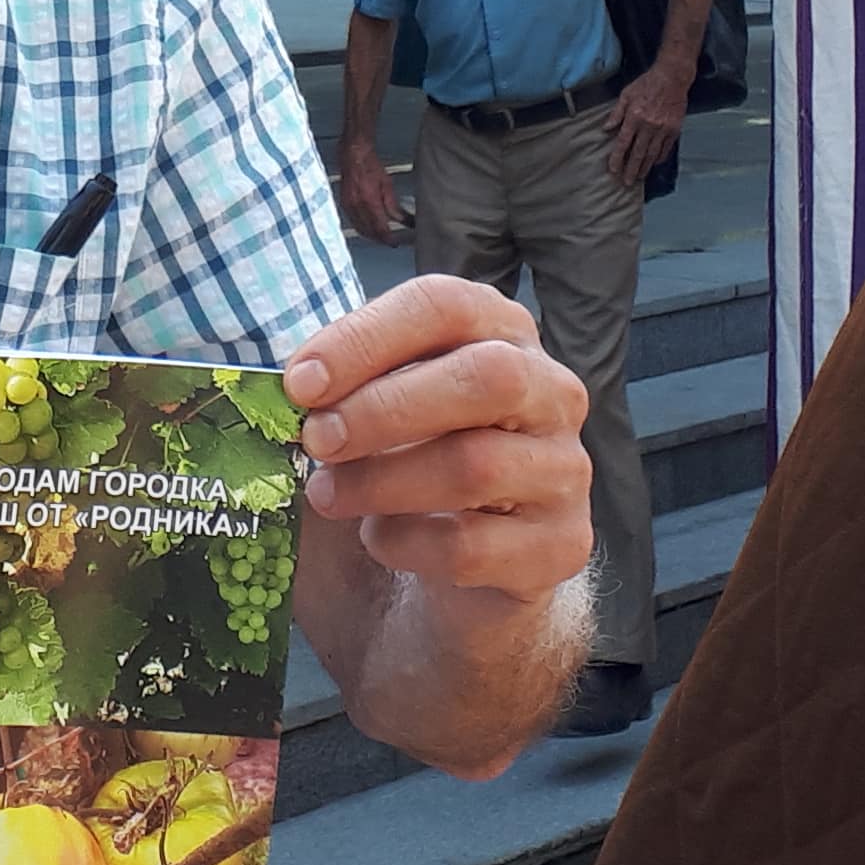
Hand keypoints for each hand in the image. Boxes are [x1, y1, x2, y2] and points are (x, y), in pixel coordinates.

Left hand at [283, 274, 590, 598]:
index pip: (446, 306)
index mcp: (503, 333)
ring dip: (380, 482)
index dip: (367, 338)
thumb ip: (351, 386)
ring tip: (327, 495)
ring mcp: (565, 469)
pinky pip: (471, 545)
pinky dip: (406, 544)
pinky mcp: (561, 544)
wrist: (473, 558)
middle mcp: (551, 391)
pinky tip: (380, 538)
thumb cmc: (420, 456)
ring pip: (475, 466)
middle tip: (315, 439)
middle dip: (383, 409)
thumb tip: (299, 387)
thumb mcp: (387, 404)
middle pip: (485, 377)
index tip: (301, 383)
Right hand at [335, 138, 410, 243]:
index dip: (388, 239)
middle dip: (380, 239)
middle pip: (369, 232)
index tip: (395, 243)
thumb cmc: (370, 165)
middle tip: (390, 241)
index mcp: (369, 202)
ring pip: (360, 229)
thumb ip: (393, 206)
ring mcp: (348, 206)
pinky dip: (362, 228)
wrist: (353, 154)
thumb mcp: (387, 186)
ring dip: (371, 235)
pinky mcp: (344, 204)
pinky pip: (354, 222)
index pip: (380, 229)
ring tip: (381, 236)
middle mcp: (356, 207)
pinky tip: (368, 226)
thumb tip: (403, 220)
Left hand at [603, 63, 690, 187]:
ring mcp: (663, 129)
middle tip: (626, 182)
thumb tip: (606, 128)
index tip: (613, 170)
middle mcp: (648, 125)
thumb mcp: (626, 94)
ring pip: (652, 154)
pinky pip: (666, 148)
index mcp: (634, 117)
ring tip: (639, 177)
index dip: (617, 158)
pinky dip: (659, 158)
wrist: (672, 77)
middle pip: (638, 153)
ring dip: (644, 167)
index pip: (623, 143)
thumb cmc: (647, 83)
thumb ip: (616, 113)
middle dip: (631, 170)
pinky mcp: (674, 129)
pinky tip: (653, 163)